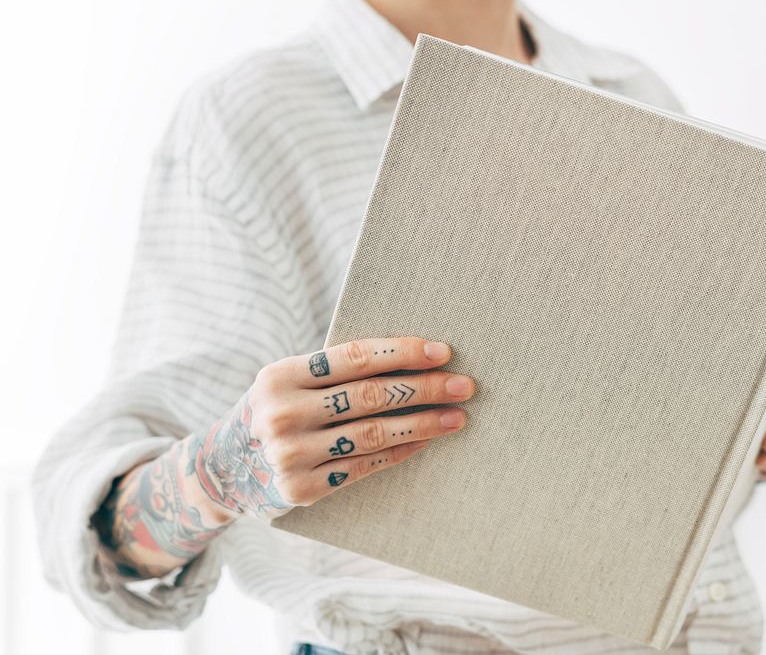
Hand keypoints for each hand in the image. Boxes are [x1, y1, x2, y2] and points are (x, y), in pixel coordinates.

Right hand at [189, 336, 475, 523]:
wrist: (224, 469)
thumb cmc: (276, 411)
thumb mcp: (288, 382)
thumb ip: (333, 371)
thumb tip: (413, 356)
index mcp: (280, 376)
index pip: (354, 357)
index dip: (403, 352)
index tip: (443, 351)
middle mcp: (282, 414)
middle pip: (370, 395)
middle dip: (425, 388)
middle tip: (464, 385)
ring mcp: (291, 455)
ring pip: (374, 433)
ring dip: (424, 424)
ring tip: (457, 416)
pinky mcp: (302, 490)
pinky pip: (365, 466)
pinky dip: (400, 451)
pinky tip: (426, 441)